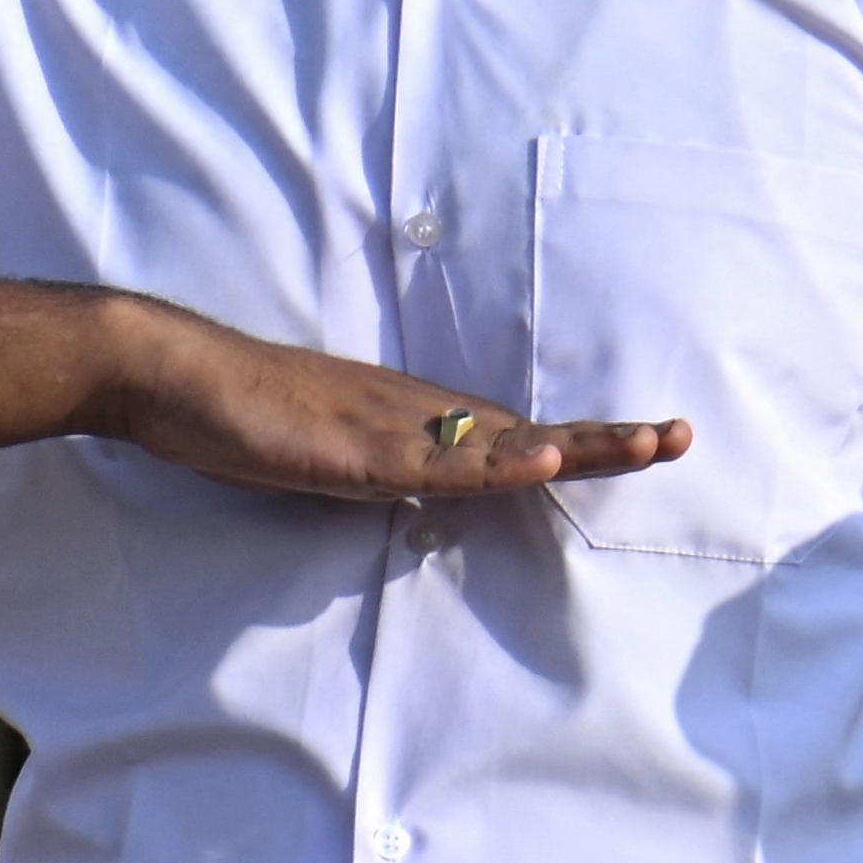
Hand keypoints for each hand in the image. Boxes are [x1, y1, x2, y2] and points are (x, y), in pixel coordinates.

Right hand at [83, 299, 689, 506]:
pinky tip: (535, 464)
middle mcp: (422, 416)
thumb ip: (393, 465)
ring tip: (647, 445)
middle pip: (532, 433)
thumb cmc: (252, 413)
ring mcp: (390, 430)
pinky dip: (487, 466)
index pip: (522, 435)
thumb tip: (438, 486)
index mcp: (422, 421)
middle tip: (684, 437)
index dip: (589, 443)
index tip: (656, 441)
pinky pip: (432, 463)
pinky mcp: (353, 450)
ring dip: (574, 446)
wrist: (178, 376)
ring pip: (500, 443)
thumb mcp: (339, 450)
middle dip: (609, 440)